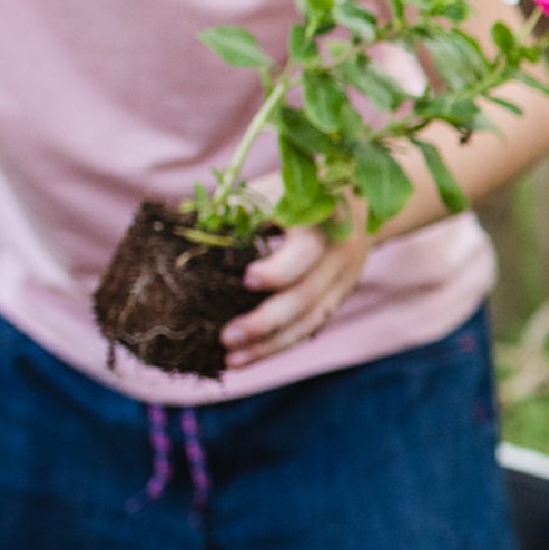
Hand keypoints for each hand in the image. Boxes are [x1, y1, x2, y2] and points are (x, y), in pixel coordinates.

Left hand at [224, 199, 370, 369]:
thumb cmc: (298, 191)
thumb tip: (189, 230)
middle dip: (266, 322)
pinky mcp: (336, 299)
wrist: (359, 204)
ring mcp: (341, 282)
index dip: (279, 271)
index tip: (246, 279)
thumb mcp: (274, 189)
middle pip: (307, 298)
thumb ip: (240, 209)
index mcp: (323, 221)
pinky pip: (309, 328)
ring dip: (270, 345)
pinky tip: (249, 356)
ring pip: (309, 322)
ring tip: (232, 360)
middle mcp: (338, 255)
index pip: (307, 253)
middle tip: (226, 337)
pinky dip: (278, 344)